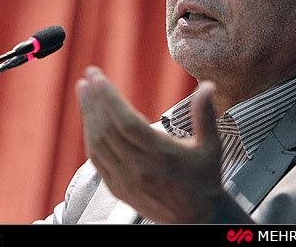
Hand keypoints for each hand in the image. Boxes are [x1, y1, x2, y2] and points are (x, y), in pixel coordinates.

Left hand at [76, 66, 232, 222]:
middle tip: (87, 77)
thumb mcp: (210, 146)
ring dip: (88, 115)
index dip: (109, 98)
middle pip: (107, 129)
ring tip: (84, 92)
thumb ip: (205, 114)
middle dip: (94, 101)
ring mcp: (126, 180)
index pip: (127, 122)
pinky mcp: (118, 188)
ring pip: (98, 143)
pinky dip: (90, 136)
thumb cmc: (204, 178)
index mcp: (161, 155)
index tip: (97, 77)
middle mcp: (140, 168)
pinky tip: (89, 120)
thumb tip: (207, 85)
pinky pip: (97, 159)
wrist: (196, 219)